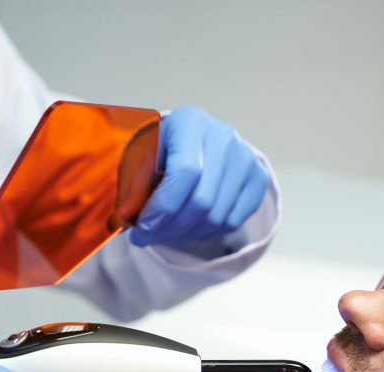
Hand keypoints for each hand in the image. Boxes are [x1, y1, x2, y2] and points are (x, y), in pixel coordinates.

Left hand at [128, 106, 269, 246]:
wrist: (193, 143)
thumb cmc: (159, 151)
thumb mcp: (138, 161)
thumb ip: (132, 188)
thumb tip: (126, 220)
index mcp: (189, 121)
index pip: (184, 172)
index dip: (162, 207)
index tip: (141, 228)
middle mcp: (223, 136)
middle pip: (202, 200)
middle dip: (170, 228)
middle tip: (147, 238)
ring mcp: (245, 157)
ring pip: (217, 217)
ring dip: (185, 235)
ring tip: (164, 234)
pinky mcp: (258, 178)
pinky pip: (232, 222)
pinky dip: (206, 233)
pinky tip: (188, 228)